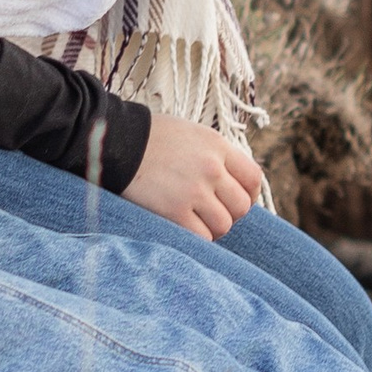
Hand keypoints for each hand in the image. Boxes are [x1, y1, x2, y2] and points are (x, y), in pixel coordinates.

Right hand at [124, 112, 264, 238]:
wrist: (117, 142)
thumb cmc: (152, 139)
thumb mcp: (192, 135)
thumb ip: (216, 156)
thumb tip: (235, 185)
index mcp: (217, 146)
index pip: (253, 178)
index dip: (248, 194)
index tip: (235, 199)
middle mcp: (211, 168)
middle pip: (242, 206)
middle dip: (229, 213)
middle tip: (210, 212)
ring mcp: (194, 191)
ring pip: (224, 225)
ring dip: (212, 227)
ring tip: (195, 219)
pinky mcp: (174, 211)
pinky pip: (202, 237)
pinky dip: (196, 236)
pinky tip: (183, 225)